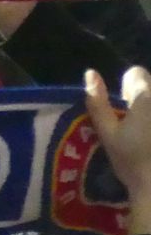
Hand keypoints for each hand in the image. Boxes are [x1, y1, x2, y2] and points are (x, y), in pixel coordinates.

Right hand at [85, 66, 150, 234]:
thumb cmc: (131, 162)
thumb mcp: (107, 133)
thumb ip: (98, 102)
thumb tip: (90, 72)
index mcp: (144, 97)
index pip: (136, 73)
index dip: (127, 87)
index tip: (123, 108)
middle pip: (150, 86)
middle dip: (142, 99)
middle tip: (134, 124)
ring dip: (148, 113)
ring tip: (144, 133)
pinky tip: (150, 141)